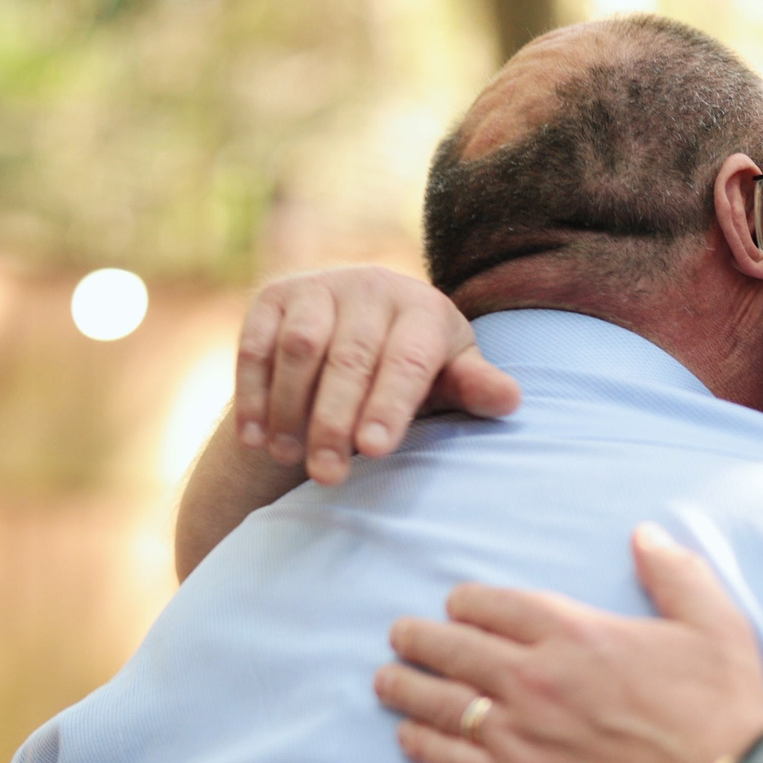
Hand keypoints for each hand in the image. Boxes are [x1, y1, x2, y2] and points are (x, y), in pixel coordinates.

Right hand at [234, 266, 521, 484]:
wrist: (358, 328)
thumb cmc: (416, 368)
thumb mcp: (450, 379)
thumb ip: (474, 388)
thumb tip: (510, 399)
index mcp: (422, 308)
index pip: (407, 359)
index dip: (390, 405)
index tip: (374, 450)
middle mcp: (372, 287)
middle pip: (350, 358)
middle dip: (335, 421)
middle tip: (328, 475)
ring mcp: (318, 287)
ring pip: (299, 348)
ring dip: (289, 407)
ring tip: (290, 457)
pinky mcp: (274, 297)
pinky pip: (255, 344)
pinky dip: (252, 392)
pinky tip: (254, 439)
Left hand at [375, 523, 762, 762]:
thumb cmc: (725, 712)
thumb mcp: (716, 625)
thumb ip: (675, 573)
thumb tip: (644, 533)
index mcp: (575, 634)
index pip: (495, 606)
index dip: (467, 604)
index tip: (455, 606)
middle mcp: (535, 680)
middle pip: (454, 650)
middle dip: (420, 639)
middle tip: (401, 637)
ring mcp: (519, 738)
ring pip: (440, 704)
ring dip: (406, 688)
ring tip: (386, 682)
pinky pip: (449, 762)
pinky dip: (422, 745)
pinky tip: (409, 739)